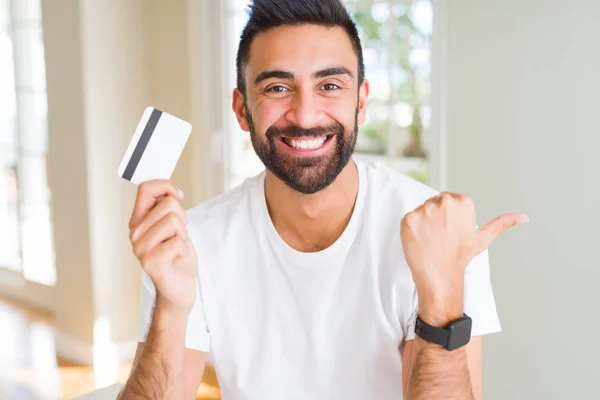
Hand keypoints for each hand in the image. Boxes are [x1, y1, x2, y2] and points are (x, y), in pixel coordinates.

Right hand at [129, 180, 196, 313]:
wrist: (180, 287)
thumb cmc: (177, 256)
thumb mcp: (173, 226)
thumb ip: (167, 208)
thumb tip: (170, 190)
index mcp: (137, 221)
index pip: (146, 188)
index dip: (166, 186)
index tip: (178, 195)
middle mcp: (134, 234)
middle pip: (168, 204)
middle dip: (182, 218)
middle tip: (177, 236)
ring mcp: (140, 248)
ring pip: (174, 220)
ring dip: (183, 235)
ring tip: (176, 248)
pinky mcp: (150, 262)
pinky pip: (178, 241)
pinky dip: (185, 250)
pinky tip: (177, 259)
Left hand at [400, 192, 528, 324]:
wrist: (441, 275)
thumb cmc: (462, 256)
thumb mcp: (484, 238)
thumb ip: (502, 223)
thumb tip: (525, 217)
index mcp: (462, 201)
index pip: (449, 200)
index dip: (448, 217)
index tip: (451, 231)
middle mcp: (444, 201)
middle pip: (434, 203)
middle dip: (436, 217)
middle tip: (441, 237)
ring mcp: (424, 210)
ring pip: (421, 211)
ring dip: (423, 223)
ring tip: (432, 240)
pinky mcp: (408, 219)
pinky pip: (408, 219)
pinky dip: (411, 230)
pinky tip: (421, 241)